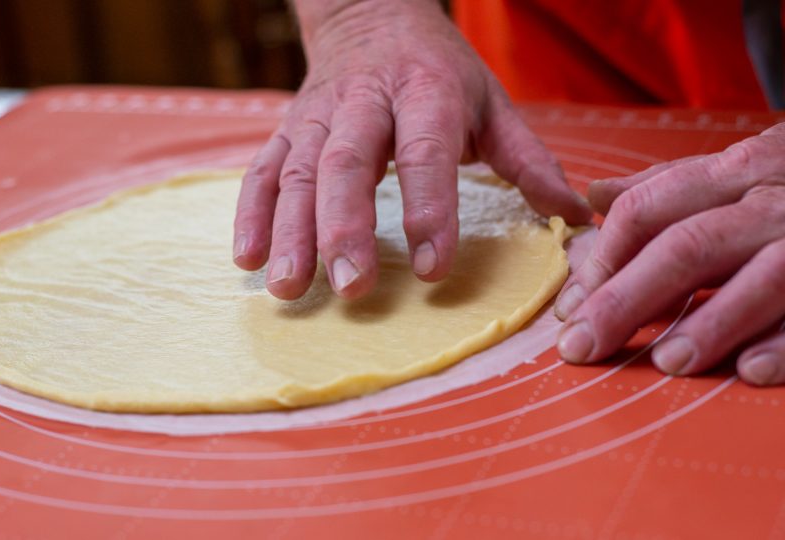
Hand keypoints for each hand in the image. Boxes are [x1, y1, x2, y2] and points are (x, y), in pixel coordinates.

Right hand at [232, 0, 590, 299]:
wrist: (370, 14)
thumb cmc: (438, 72)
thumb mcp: (492, 104)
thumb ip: (529, 160)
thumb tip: (577, 214)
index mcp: (426, 93)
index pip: (425, 151)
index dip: (428, 207)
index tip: (432, 267)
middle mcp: (365, 102)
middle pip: (347, 162)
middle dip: (345, 225)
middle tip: (351, 286)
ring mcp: (318, 115)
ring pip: (297, 171)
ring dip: (290, 229)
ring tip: (288, 287)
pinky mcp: (287, 129)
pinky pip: (262, 169)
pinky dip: (252, 212)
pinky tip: (246, 259)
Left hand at [554, 123, 784, 385]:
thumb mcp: (743, 167)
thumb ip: (671, 185)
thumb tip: (595, 196)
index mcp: (736, 172)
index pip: (649, 208)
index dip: (604, 257)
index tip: (570, 306)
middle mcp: (774, 199)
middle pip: (686, 246)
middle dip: (627, 298)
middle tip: (581, 346)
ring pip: (761, 276)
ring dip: (711, 322)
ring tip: (666, 362)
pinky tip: (749, 371)